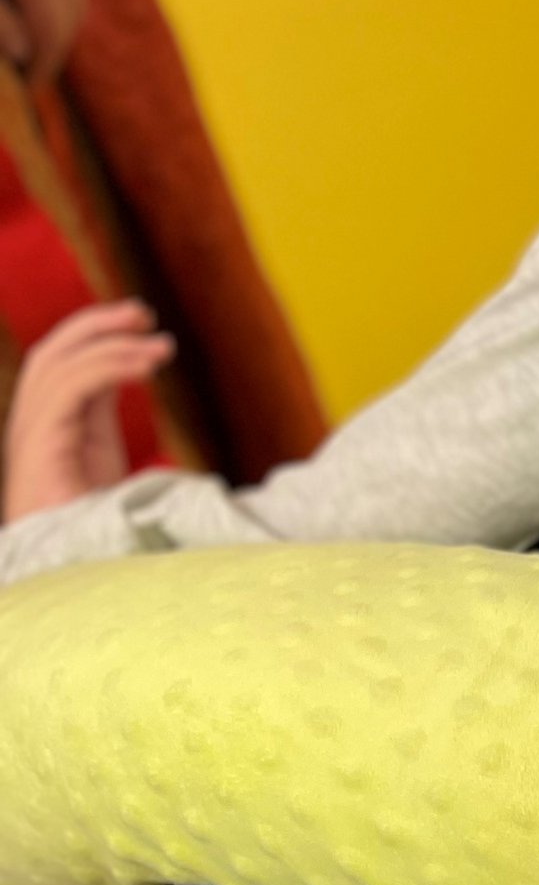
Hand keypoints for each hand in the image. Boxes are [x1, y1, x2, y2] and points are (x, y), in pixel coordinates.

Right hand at [2, 301, 174, 520]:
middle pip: (48, 356)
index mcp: (44, 429)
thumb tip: (126, 360)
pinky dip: (107, 367)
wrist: (84, 571)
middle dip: (95, 325)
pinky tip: (147, 365)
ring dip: (113, 345)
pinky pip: (67, 389)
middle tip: (145, 314)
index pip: (57, 364)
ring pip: (56, 366)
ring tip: (163, 346)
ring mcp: (28, 441)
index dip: (93, 335)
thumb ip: (102, 408)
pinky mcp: (38, 451)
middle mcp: (29, 430)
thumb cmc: (94, 524)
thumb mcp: (102, 453)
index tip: (142, 322)